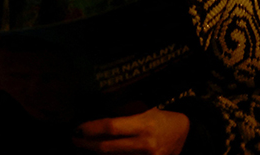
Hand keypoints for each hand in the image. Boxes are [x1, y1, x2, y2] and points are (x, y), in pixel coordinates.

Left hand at [72, 108, 188, 153]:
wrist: (185, 134)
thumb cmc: (159, 118)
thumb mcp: (143, 109)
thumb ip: (122, 113)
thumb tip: (95, 114)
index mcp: (143, 125)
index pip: (111, 127)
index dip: (91, 128)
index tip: (78, 128)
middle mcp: (145, 144)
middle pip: (108, 148)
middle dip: (87, 145)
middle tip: (74, 140)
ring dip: (95, 154)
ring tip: (83, 147)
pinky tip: (99, 153)